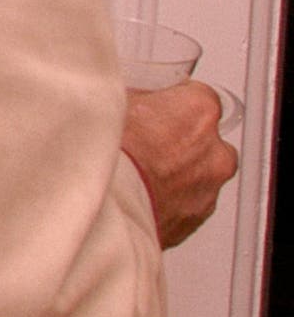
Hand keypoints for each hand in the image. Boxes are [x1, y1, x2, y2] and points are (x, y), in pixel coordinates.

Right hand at [121, 82, 238, 248]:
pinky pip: (186, 205)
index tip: (152, 109)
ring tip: (137, 174)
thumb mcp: (111, 102)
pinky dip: (168, 200)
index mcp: (199, 110)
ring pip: (198, 174)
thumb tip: (129, 98)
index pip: (196, 95)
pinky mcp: (196, 221)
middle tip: (143, 143)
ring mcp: (209, 189)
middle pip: (204, 138)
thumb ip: (134, 98)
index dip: (169, 102)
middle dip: (179, 140)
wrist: (101, 208)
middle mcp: (215, 151)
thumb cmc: (108, 154)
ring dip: (175, 173)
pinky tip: (138, 195)